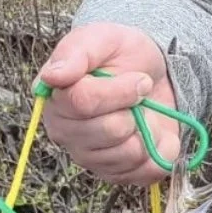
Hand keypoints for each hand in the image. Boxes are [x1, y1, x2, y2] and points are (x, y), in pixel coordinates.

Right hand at [38, 22, 179, 185]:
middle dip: (135, 108)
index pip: (83, 102)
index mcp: (55, 99)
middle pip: (109, 130)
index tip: (140, 78)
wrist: (153, 75)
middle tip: (140, 94)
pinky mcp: (116, 174)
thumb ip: (76, 52)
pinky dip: (159, 150)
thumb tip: (52, 76)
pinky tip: (151, 133)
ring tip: (142, 113)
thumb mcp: (102, 38)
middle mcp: (65, 133)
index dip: (119, 90)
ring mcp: (90, 157)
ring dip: (147, 129)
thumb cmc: (122, 56)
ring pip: (128, 153)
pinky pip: (145, 172)